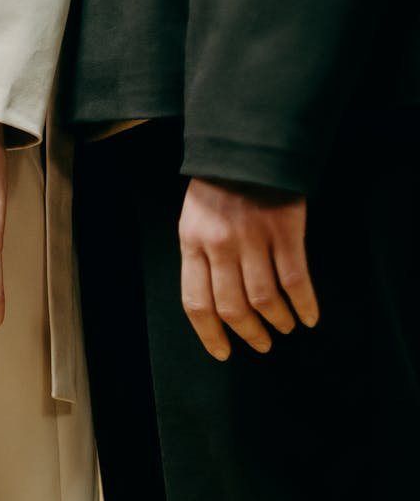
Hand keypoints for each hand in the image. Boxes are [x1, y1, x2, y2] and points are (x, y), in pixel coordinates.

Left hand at [178, 177, 318, 360]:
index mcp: (191, 244)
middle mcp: (219, 245)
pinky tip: (309, 317)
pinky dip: (304, 304)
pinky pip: (295, 279)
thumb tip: (212, 303)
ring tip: (283, 329)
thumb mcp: (193, 220)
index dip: (209, 334)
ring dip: (276, 321)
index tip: (222, 352)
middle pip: (232, 307)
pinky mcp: (285, 231)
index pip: (196, 302)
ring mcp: (253, 239)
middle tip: (260, 344)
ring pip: (264, 298)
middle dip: (248, 333)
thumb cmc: (218, 187)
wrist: (247, 148)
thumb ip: (199, 257)